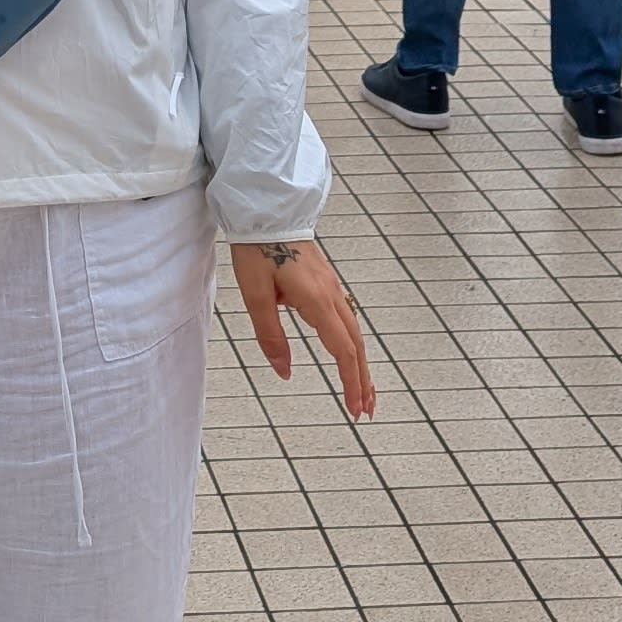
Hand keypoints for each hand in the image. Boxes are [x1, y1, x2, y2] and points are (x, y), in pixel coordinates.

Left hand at [230, 239, 376, 417]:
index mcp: (316, 300)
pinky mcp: (326, 282)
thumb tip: (284, 372)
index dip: (350, 382)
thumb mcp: (255, 296)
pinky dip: (352, 344)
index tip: (355, 408)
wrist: (266, 211)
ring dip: (360, 364)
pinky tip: (349, 354)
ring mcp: (331, 287)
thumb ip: (270, 335)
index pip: (342, 350)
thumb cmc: (258, 249)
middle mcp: (331, 295)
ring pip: (354, 332)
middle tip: (366, 410)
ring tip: (364, 391)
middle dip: (363, 380)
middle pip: (355, 345)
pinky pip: (347, 318)